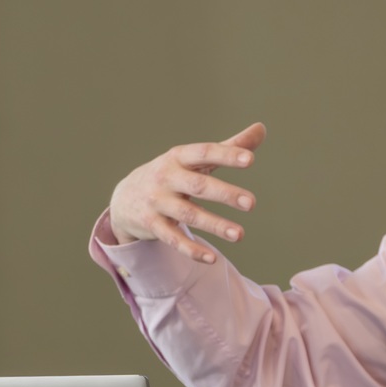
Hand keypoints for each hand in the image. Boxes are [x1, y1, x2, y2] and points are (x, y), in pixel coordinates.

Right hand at [108, 122, 265, 262]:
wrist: (124, 198)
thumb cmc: (172, 174)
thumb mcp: (194, 159)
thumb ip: (228, 147)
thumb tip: (261, 128)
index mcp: (179, 157)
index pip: (204, 153)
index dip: (226, 155)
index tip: (250, 159)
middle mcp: (166, 177)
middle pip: (198, 186)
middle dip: (224, 194)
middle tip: (252, 203)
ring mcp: (157, 202)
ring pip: (188, 215)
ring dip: (215, 225)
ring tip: (240, 234)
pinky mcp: (152, 225)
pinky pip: (173, 239)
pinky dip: (191, 250)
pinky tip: (212, 258)